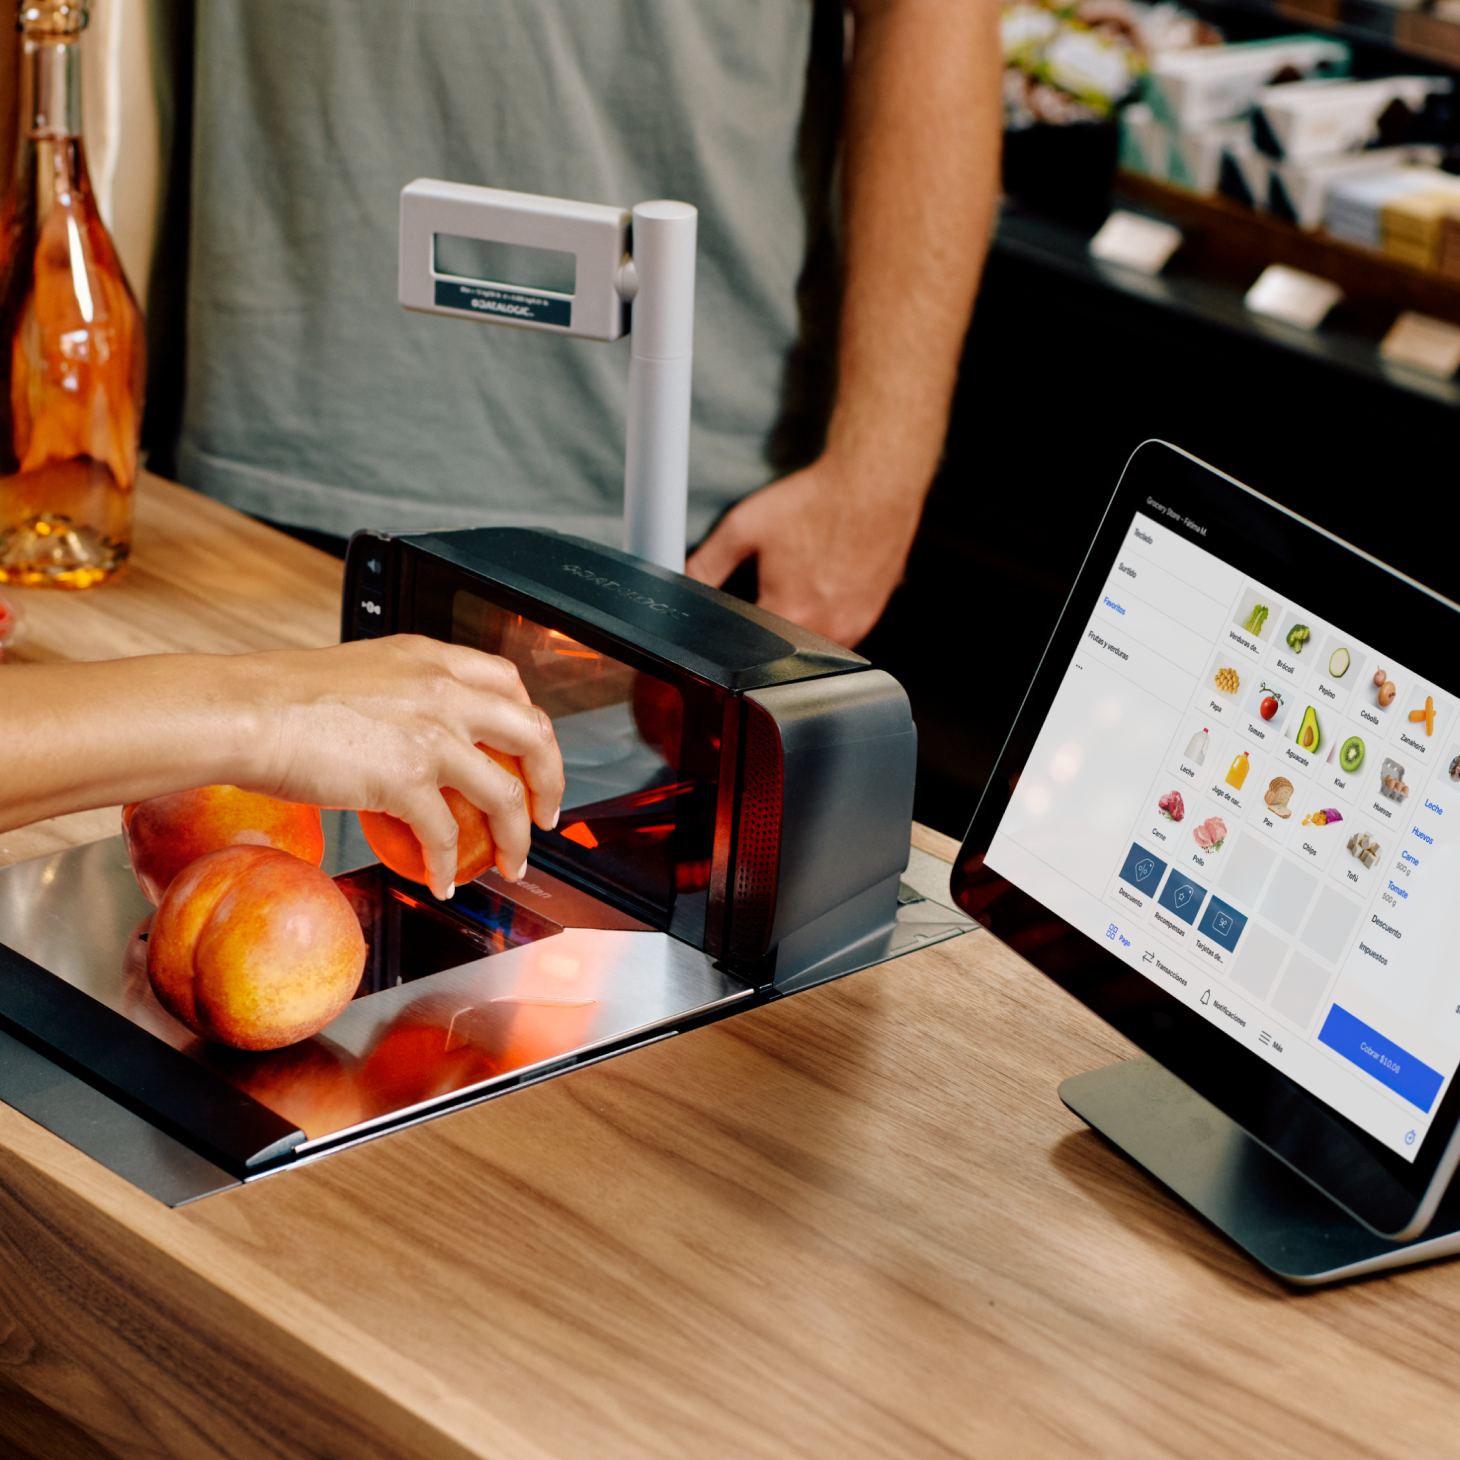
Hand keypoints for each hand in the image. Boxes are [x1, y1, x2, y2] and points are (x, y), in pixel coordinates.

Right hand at [235, 636, 564, 899]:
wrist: (245, 712)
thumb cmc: (283, 698)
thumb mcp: (363, 675)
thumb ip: (403, 696)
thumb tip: (412, 730)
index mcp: (433, 659)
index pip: (509, 684)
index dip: (530, 723)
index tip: (530, 752)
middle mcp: (444, 690)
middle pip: (533, 735)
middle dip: (551, 781)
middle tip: (544, 813)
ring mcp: (432, 734)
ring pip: (505, 795)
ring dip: (517, 838)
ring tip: (512, 863)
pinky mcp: (406, 779)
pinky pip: (445, 836)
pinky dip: (448, 866)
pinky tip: (442, 881)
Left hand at [685, 454, 923, 646]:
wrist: (873, 483)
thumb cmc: (816, 502)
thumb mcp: (745, 527)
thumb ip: (706, 565)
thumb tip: (682, 583)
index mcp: (787, 615)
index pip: (743, 646)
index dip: (732, 626)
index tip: (739, 602)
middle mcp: (824, 630)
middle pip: (778, 650)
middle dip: (764, 626)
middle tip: (771, 583)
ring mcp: (852, 627)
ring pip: (809, 646)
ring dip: (795, 625)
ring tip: (799, 581)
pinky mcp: (869, 617)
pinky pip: (837, 635)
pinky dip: (822, 619)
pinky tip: (820, 585)